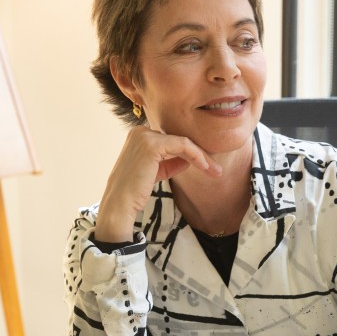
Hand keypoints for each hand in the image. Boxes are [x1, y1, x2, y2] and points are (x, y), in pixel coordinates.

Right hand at [95, 127, 221, 242]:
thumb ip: (170, 162)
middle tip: (216, 170)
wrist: (120, 204)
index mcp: (138, 135)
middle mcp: (140, 131)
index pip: (171, 140)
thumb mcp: (155, 172)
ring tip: (216, 171)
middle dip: (200, 153)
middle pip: (178, 139)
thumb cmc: (135, 192)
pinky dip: (197, 156)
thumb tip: (190, 158)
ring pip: (183, 142)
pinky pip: (183, 146)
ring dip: (202, 156)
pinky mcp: (152, 145)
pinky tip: (206, 167)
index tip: (207, 166)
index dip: (191, 152)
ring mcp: (144, 136)